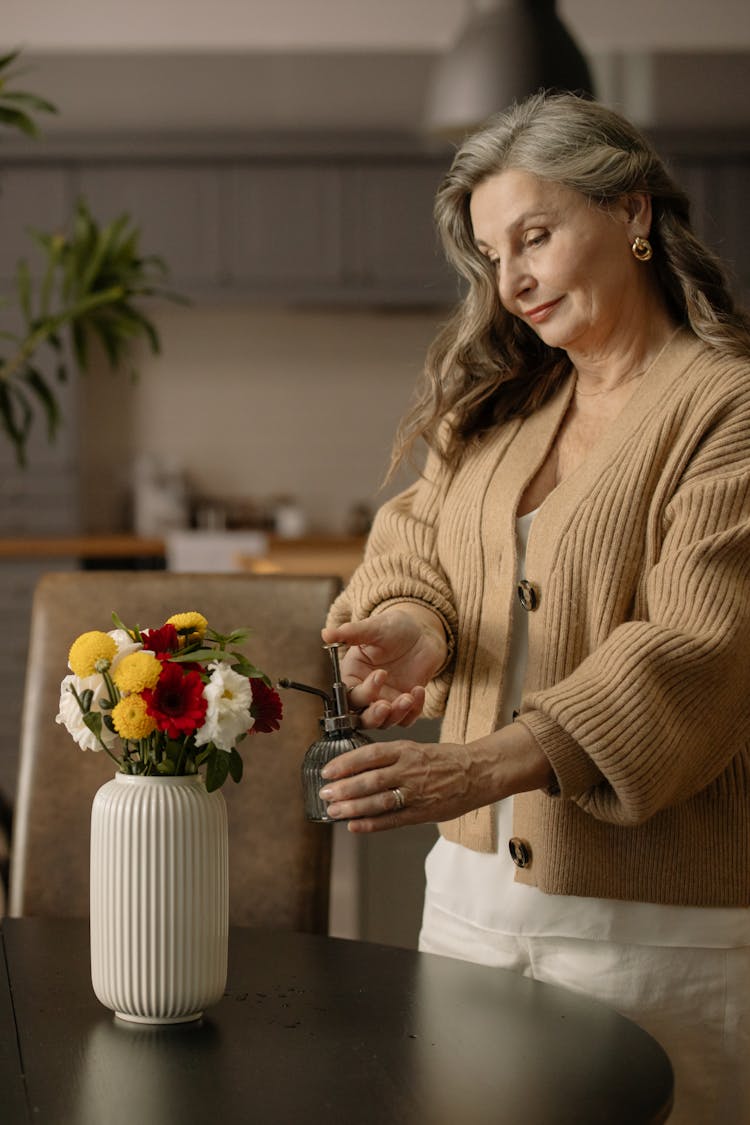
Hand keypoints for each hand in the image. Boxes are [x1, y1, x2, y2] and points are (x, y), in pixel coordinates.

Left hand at [318, 724, 554, 832]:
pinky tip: (355, 826)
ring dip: (353, 808)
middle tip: (325, 794)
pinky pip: (393, 819)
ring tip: (334, 811)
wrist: (479, 772)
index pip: (370, 755)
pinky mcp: (423, 812)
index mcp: (406, 750)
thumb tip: (360, 767)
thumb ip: (391, 758)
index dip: (346, 764)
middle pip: (370, 779)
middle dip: (344, 788)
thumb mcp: (417, 748)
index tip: (327, 771)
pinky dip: (372, 824)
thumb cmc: (447, 760)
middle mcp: (408, 770)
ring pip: (378, 800)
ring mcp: (416, 792)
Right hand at [321, 606, 447, 728]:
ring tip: (409, 697)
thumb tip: (326, 633)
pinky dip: (414, 711)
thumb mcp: (374, 627)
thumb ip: (351, 633)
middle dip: (373, 716)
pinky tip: (419, 690)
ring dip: (395, 715)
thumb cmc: (394, 627)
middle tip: (386, 706)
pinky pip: (407, 718)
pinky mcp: (405, 704)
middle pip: (362, 718)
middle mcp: (367, 692)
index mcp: (353, 675)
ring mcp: (386, 700)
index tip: (381, 674)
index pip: (350, 695)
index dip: (363, 691)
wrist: (422, 632)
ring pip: (385, 722)